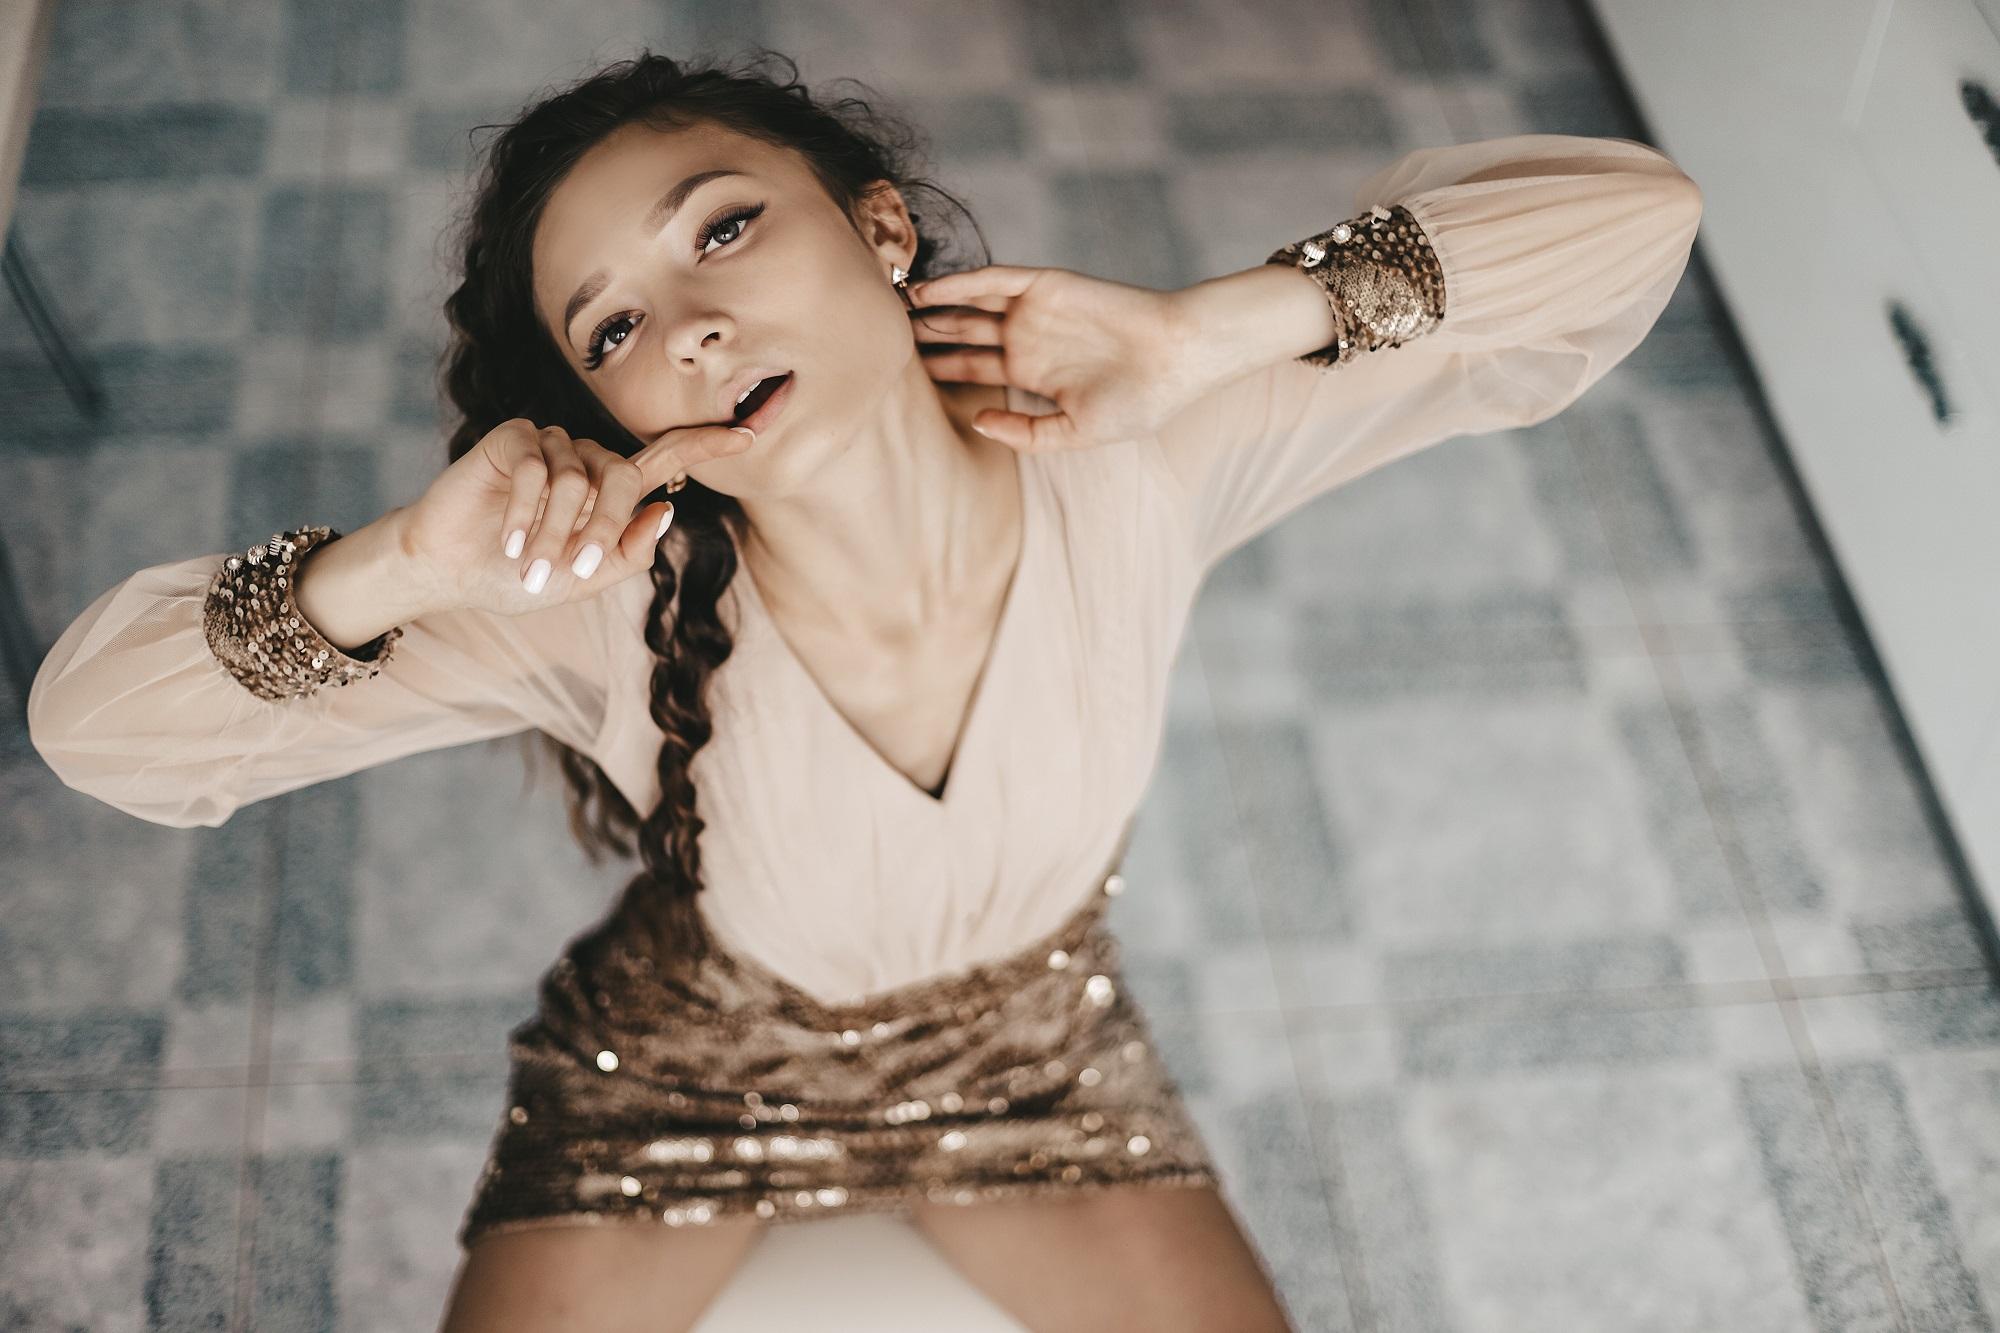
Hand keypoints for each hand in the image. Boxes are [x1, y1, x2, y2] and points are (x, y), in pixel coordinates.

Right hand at [396, 417, 755, 615]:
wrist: (451, 573)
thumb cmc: (520, 577)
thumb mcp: (584, 581)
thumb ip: (629, 553)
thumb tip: (667, 511)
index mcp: (612, 491)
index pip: (666, 461)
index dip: (707, 447)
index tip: (750, 434)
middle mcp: (587, 460)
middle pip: (622, 477)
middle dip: (603, 529)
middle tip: (574, 573)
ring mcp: (552, 444)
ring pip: (579, 479)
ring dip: (557, 532)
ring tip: (531, 567)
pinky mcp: (515, 438)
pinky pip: (538, 468)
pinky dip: (528, 512)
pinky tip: (509, 543)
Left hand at [906, 265, 1221, 452]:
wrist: (1178, 359)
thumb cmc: (1140, 401)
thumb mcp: (1076, 433)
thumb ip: (1025, 432)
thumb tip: (976, 421)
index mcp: (1033, 375)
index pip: (971, 371)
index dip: (936, 373)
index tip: (894, 381)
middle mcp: (1027, 340)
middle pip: (961, 337)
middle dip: (924, 339)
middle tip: (877, 342)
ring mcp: (1034, 311)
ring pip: (968, 307)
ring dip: (932, 309)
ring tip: (889, 311)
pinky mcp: (1045, 285)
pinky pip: (993, 281)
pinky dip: (959, 283)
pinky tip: (926, 292)